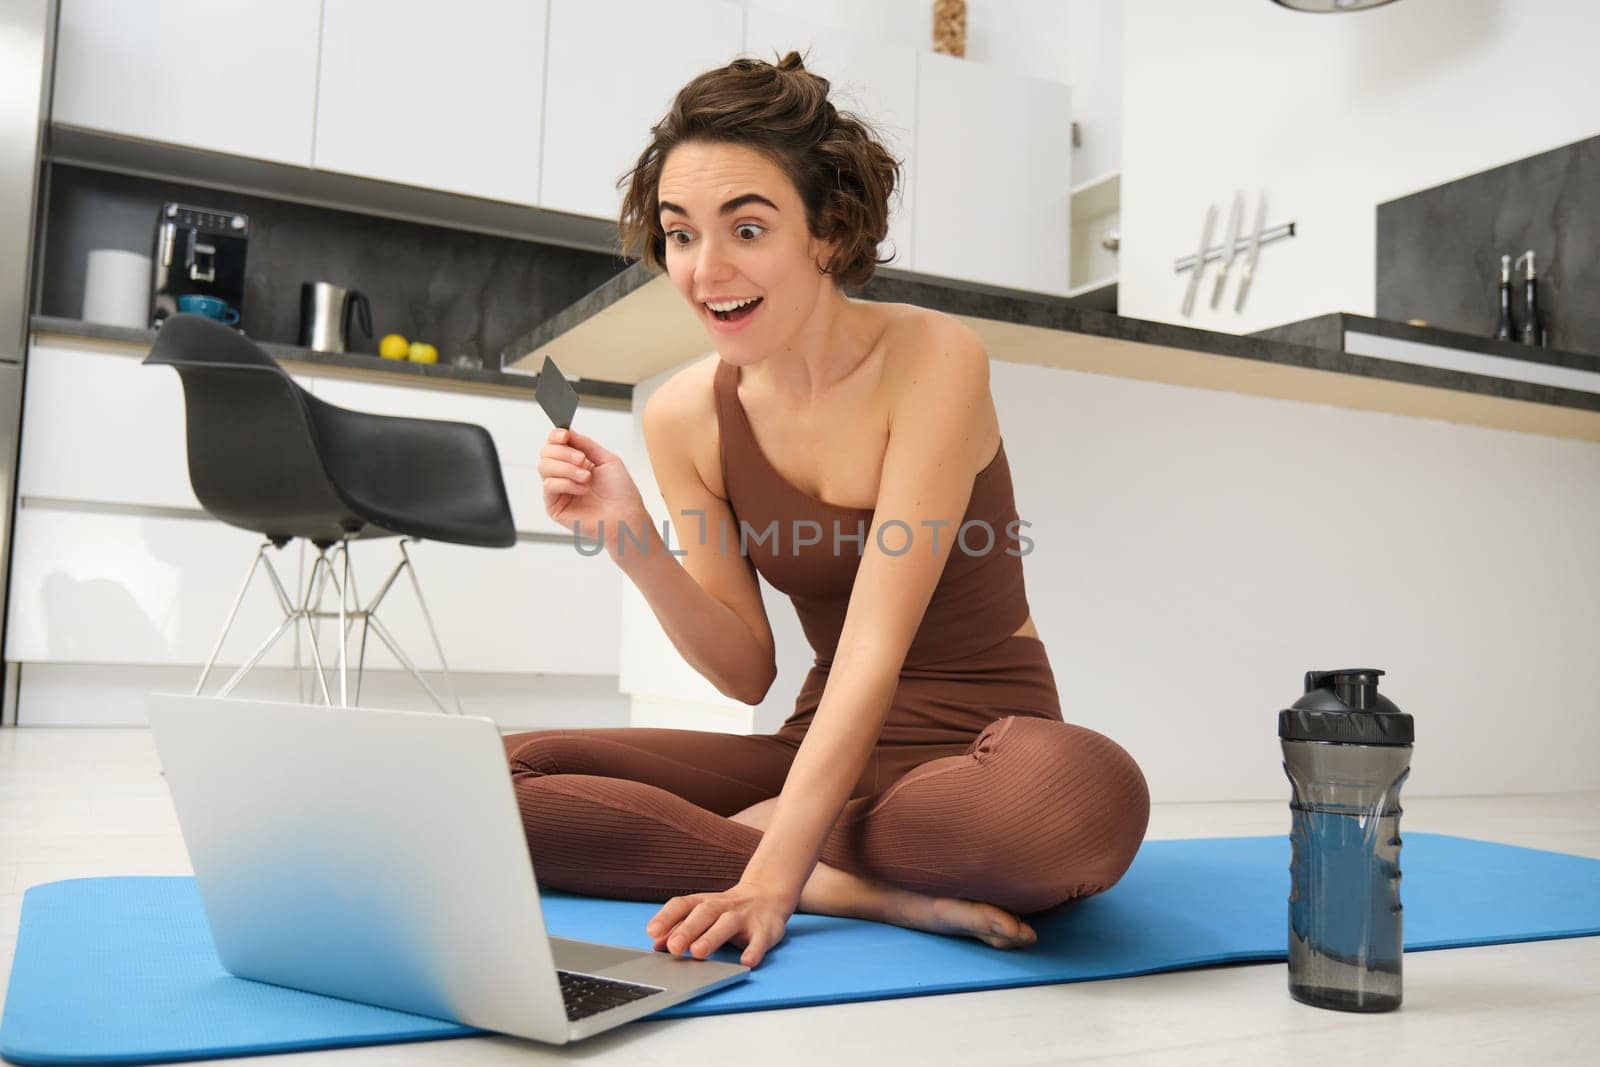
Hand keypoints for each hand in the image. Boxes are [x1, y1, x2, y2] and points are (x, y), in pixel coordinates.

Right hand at [539, 427, 645, 550]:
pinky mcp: (553, 506)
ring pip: (544, 466)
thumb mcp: (606, 459)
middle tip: (583, 461)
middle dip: (564, 453)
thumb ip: (584, 443)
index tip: (565, 435)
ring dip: (567, 469)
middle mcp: (564, 474)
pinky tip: (582, 489)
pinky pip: (549, 485)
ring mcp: (558, 490)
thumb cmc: (620, 492)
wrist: (625, 516)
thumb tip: (566, 430)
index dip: (556, 436)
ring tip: (586, 478)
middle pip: (545, 452)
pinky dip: (567, 483)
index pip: (555, 443)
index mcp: (575, 462)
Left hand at [645, 880, 796, 968]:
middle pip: (704, 913)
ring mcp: (745, 917)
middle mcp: (723, 907)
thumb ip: (679, 927)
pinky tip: (746, 962)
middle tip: (673, 947)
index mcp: (704, 903)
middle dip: (687, 929)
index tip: (652, 932)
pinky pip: (760, 940)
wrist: (768, 895)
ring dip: (712, 937)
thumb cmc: (726, 910)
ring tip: (698, 952)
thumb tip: (656, 945)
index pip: (683, 904)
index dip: (667, 917)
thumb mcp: (702, 913)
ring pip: (728, 923)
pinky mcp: (765, 930)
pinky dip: (754, 950)